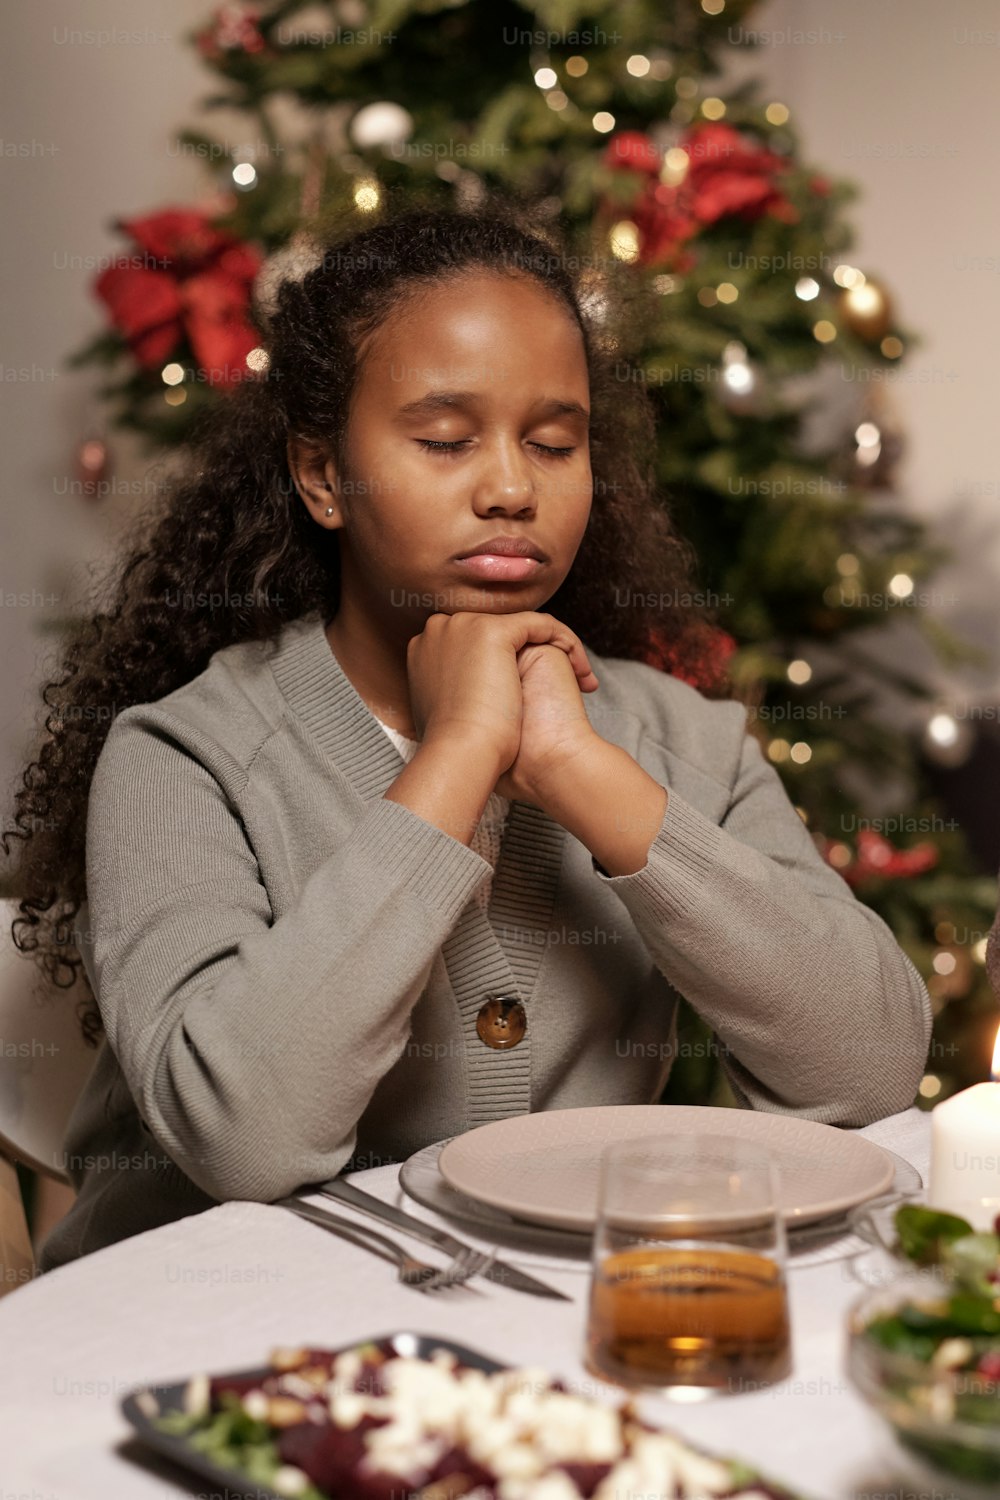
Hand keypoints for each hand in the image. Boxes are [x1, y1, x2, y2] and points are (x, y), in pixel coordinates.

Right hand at [406, 611, 596, 779]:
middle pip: (499, 630)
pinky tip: (582, 674)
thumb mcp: (448, 708)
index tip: (530, 689)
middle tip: (560, 684)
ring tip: (579, 681)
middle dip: (532, 654)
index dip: (508, 662)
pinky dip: (567, 643)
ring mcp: (464, 626)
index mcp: (425, 649)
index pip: (475, 641)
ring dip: (557, 649)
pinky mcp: (491, 630)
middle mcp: (441, 630)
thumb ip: (456, 687)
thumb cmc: (456, 745)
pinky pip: (541, 625)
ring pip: (524, 626)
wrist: (462, 754)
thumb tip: (469, 691)